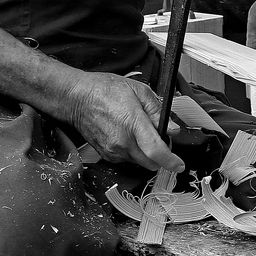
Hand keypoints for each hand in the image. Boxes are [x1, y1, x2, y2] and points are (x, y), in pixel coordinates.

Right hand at [67, 71, 183, 173]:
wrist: (76, 98)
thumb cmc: (104, 90)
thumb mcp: (138, 90)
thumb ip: (158, 111)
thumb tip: (172, 128)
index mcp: (133, 124)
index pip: (156, 151)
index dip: (171, 161)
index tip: (179, 165)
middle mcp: (123, 142)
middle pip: (151, 163)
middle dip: (160, 156)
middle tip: (160, 139)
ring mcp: (113, 150)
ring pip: (140, 162)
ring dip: (146, 154)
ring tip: (138, 132)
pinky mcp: (106, 155)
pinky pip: (127, 160)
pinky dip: (133, 152)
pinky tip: (127, 135)